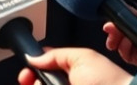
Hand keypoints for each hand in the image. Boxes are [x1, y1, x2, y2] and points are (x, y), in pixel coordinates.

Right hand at [17, 47, 131, 84]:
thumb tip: (33, 57)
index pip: (45, 69)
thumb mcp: (82, 58)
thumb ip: (56, 55)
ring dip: (35, 84)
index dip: (34, 68)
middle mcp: (68, 84)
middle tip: (29, 79)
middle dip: (31, 80)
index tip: (28, 68)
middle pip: (39, 82)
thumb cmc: (109, 82)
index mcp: (72, 72)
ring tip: (38, 84)